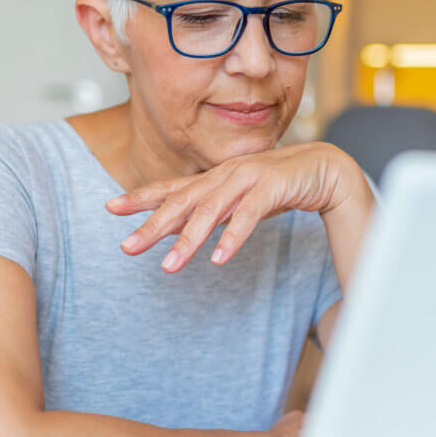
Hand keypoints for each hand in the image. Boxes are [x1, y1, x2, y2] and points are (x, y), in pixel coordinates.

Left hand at [105, 142, 368, 272]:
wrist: (326, 169)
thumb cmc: (280, 185)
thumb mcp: (239, 199)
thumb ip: (213, 210)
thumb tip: (182, 228)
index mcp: (215, 178)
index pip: (171, 188)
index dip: (141, 197)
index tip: (110, 208)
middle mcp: (225, 175)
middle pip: (182, 203)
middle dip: (152, 225)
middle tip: (126, 247)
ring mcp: (247, 178)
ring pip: (210, 211)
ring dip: (188, 240)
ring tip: (168, 267)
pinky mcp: (272, 187)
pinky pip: (248, 216)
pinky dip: (232, 237)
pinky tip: (218, 259)